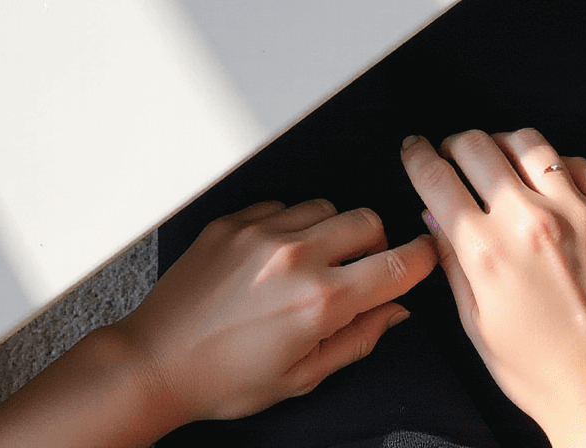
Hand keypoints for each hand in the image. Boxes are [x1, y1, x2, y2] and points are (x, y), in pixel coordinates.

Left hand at [116, 197, 436, 433]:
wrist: (157, 360)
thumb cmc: (224, 379)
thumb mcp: (301, 377)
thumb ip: (357, 339)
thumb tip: (395, 310)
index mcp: (318, 302)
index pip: (395, 266)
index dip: (422, 259)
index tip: (428, 256)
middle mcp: (295, 256)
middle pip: (368, 220)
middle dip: (374, 245)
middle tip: (356, 273)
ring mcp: (262, 231)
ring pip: (327, 207)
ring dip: (331, 233)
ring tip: (309, 268)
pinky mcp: (235, 219)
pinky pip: (284, 206)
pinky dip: (291, 227)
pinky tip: (273, 260)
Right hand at [402, 130, 585, 447]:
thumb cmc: (540, 370)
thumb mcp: (477, 325)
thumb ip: (453, 262)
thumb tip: (433, 214)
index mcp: (489, 254)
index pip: (438, 180)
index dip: (418, 157)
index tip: (414, 149)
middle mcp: (531, 223)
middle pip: (478, 147)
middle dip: (455, 145)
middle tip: (454, 155)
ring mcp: (578, 214)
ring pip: (528, 142)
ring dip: (503, 146)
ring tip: (500, 162)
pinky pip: (578, 163)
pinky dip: (555, 165)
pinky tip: (548, 183)